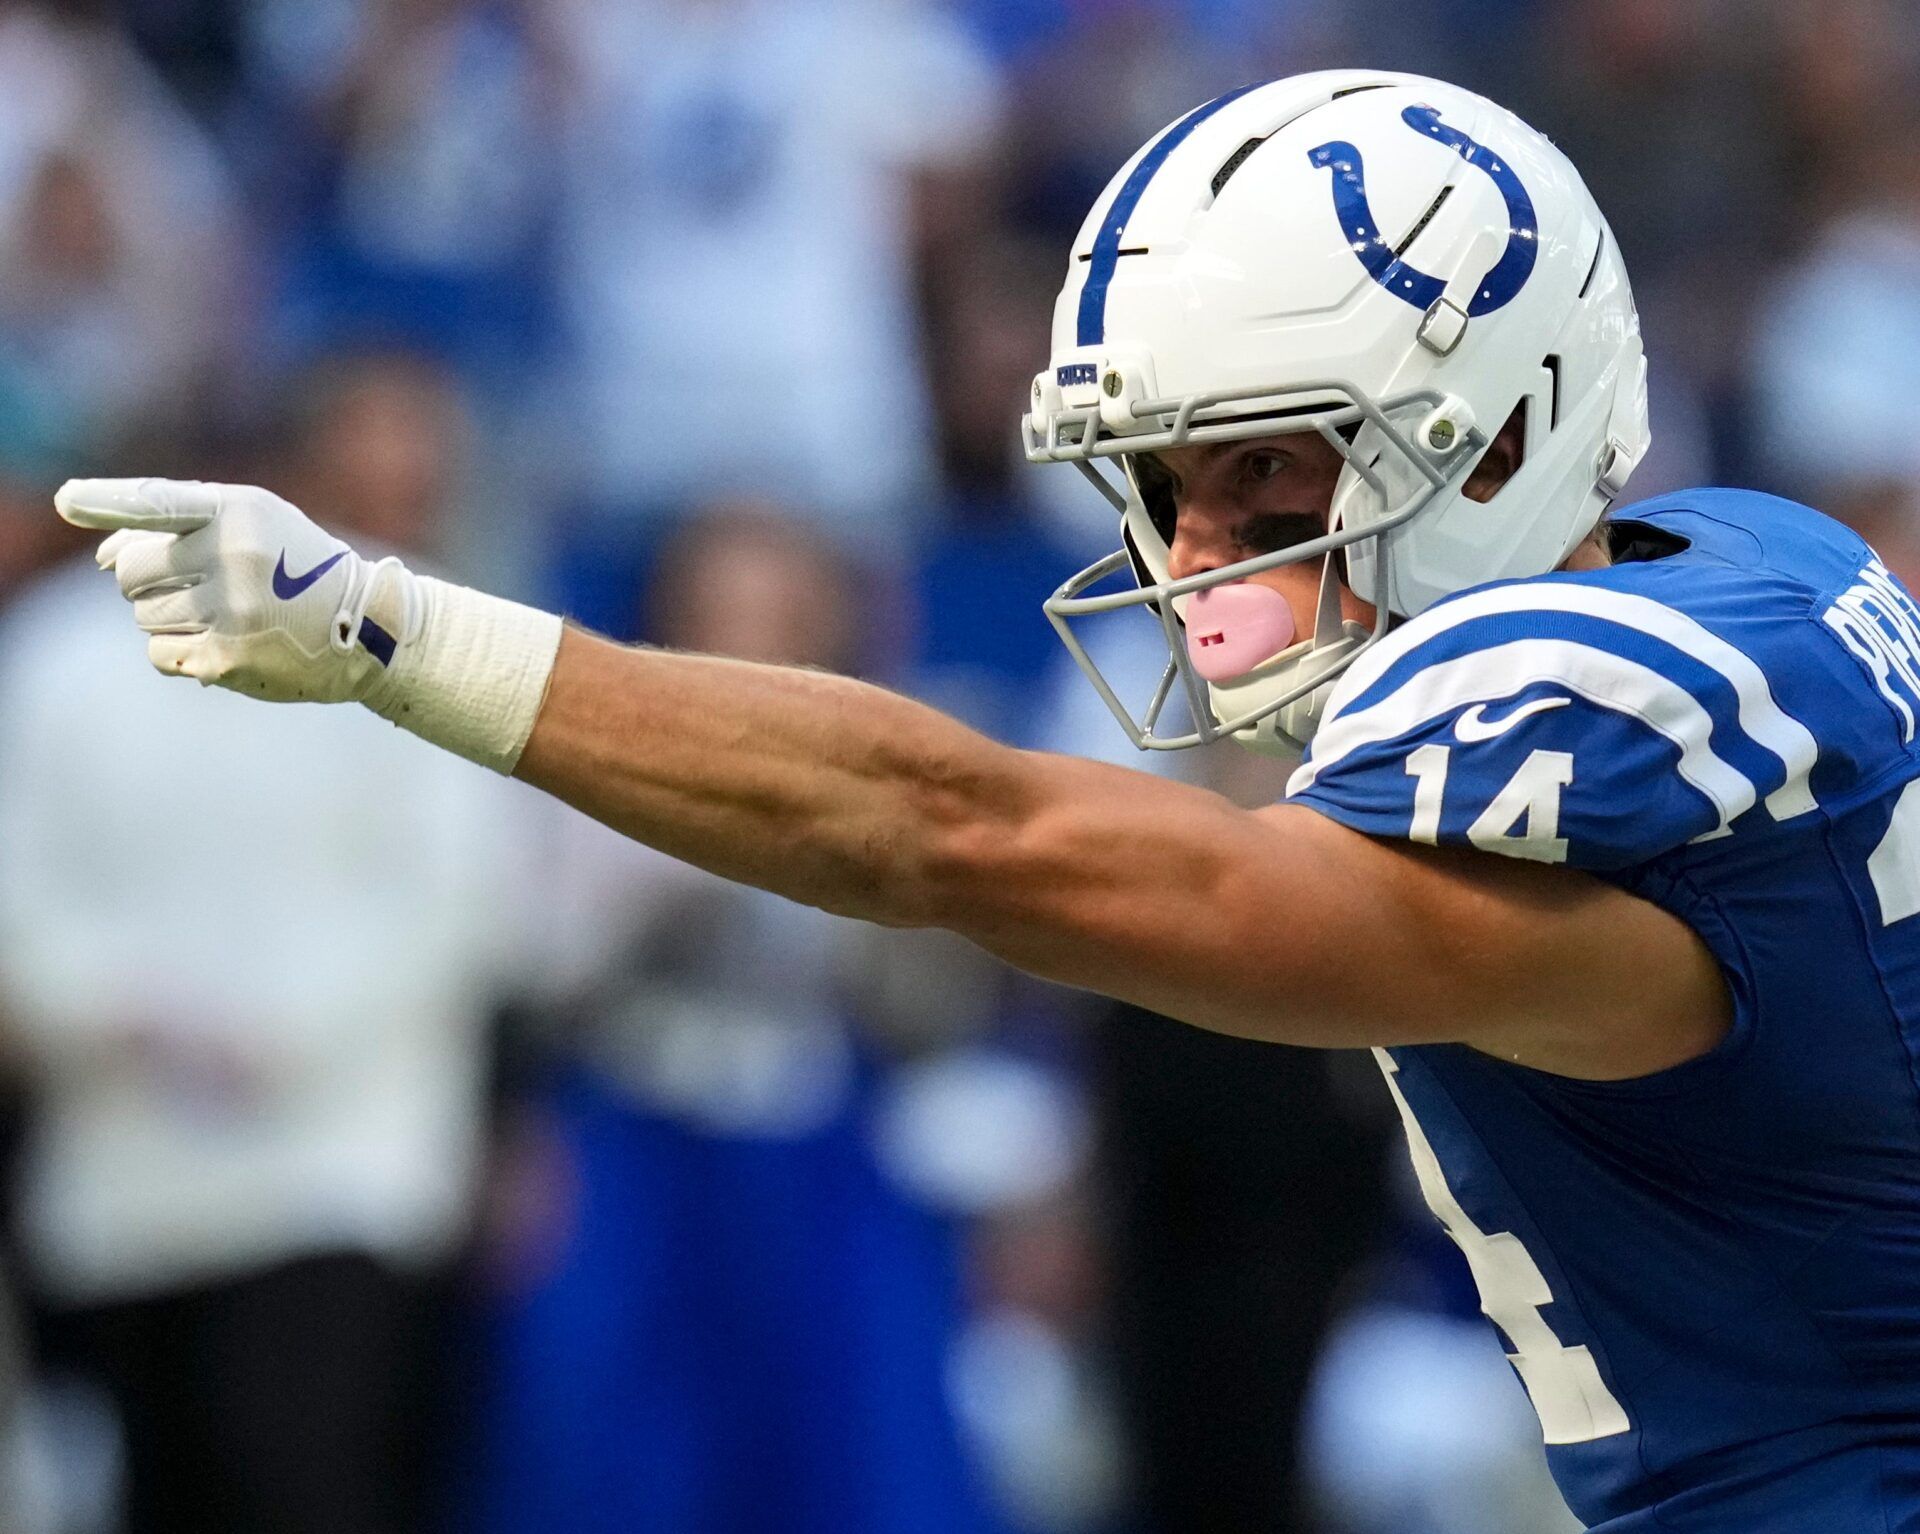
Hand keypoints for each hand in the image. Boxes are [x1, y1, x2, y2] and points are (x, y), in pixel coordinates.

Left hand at [54, 477, 414, 702]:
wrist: (368, 626)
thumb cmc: (297, 566)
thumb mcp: (253, 525)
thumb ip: (177, 526)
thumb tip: (99, 558)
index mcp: (239, 512)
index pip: (158, 503)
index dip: (108, 501)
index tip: (66, 501)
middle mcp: (235, 557)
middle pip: (130, 572)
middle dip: (146, 581)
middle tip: (197, 585)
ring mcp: (232, 611)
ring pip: (142, 616)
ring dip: (167, 617)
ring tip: (225, 614)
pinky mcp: (229, 658)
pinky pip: (159, 653)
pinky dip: (177, 651)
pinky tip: (220, 642)